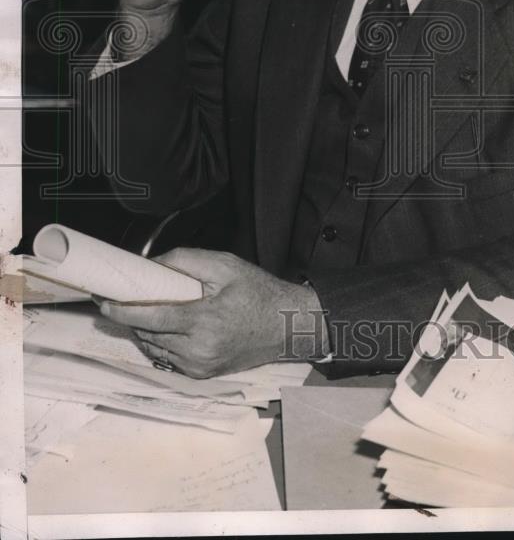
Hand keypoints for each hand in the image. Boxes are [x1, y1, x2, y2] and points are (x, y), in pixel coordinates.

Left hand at [98, 248, 328, 378]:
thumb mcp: (225, 265)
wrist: (287, 326)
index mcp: (204, 321)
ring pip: (154, 348)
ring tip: (149, 310)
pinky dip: (161, 342)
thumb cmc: (258, 292)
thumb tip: (151, 265)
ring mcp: (199, 367)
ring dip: (145, 329)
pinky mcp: (202, 375)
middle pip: (147, 333)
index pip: (150, 317)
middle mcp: (198, 350)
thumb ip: (185, 261)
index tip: (103, 300)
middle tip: (126, 297)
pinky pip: (167, 358)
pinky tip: (168, 327)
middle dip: (132, 316)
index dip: (121, 310)